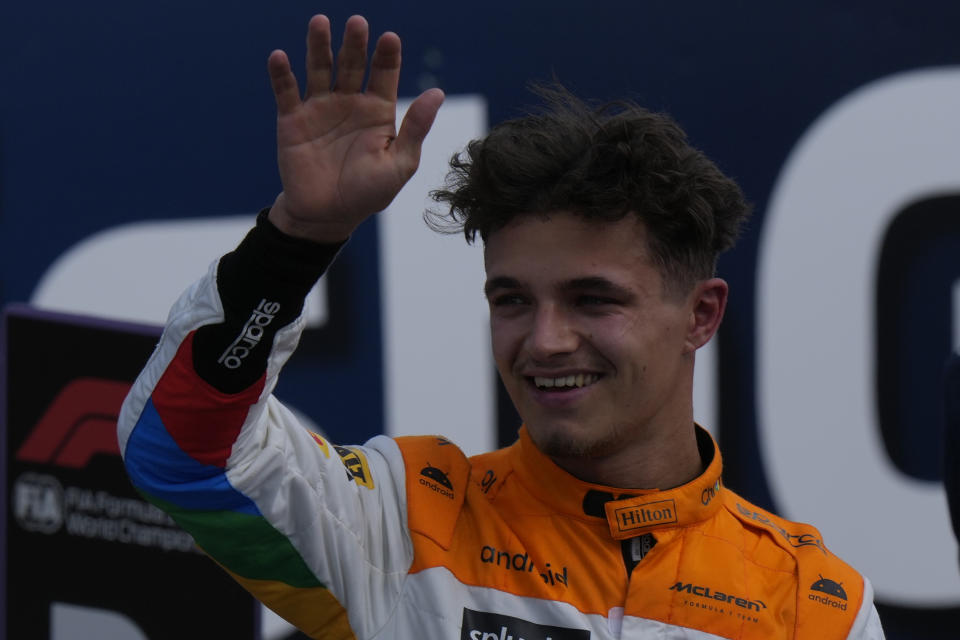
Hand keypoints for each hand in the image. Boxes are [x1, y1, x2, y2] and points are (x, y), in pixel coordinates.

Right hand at [266, 15, 443, 242]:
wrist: (327, 216)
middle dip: (355, 44)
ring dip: (319, 46)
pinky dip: (282, 74)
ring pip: (319, 69)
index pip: (384, 74)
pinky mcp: (292, 120)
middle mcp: (349, 102)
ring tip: (320, 23)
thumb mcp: (399, 164)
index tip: (390, 38)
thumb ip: (416, 129)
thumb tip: (437, 93)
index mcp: (378, 111)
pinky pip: (286, 92)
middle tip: (358, 23)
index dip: (387, 56)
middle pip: (352, 64)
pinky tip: (279, 57)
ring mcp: (320, 108)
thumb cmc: (368, 193)